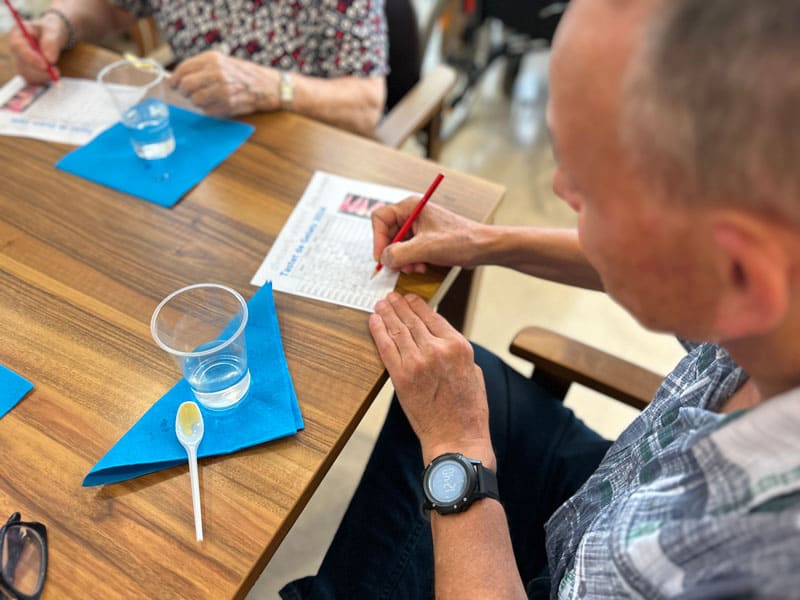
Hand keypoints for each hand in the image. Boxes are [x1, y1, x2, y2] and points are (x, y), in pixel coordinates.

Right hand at [8, 14, 65, 83]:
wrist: (54, 37)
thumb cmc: (52, 30)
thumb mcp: (54, 31)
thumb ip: (52, 42)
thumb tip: (49, 59)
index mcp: (18, 33)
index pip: (18, 47)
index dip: (31, 58)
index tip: (45, 65)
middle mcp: (15, 48)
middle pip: (21, 63)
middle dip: (39, 70)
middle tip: (56, 71)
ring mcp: (19, 60)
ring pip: (27, 74)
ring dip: (43, 76)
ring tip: (56, 70)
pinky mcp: (26, 70)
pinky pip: (32, 80)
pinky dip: (43, 79)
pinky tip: (51, 74)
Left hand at [170, 51, 279, 116]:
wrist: (268, 86)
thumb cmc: (244, 75)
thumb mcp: (222, 62)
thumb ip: (202, 68)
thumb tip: (178, 78)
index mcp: (212, 58)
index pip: (183, 69)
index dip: (175, 79)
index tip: (173, 84)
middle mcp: (216, 71)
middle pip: (186, 86)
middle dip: (185, 92)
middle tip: (189, 94)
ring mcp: (222, 88)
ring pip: (195, 100)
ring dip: (197, 103)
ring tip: (207, 99)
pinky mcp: (228, 103)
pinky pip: (207, 110)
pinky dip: (209, 110)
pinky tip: (219, 105)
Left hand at [369, 293, 493, 466]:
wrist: (456, 438)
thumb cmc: (468, 410)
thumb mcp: (473, 371)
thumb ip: (455, 351)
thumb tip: (438, 337)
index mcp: (458, 346)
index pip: (433, 316)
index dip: (418, 305)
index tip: (410, 299)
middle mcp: (437, 350)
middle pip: (412, 320)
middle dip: (399, 306)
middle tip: (391, 297)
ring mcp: (417, 363)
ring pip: (397, 330)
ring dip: (387, 314)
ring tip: (381, 304)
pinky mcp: (400, 378)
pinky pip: (386, 348)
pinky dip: (378, 332)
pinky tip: (374, 321)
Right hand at [371, 197, 484, 273]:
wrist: (482, 247)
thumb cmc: (460, 241)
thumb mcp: (425, 248)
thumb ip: (399, 254)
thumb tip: (384, 259)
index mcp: (411, 207)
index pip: (380, 218)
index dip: (378, 239)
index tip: (381, 257)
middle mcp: (413, 214)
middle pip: (387, 233)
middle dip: (392, 253)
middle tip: (398, 267)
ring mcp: (419, 226)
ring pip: (397, 244)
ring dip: (403, 260)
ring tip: (414, 268)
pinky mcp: (425, 238)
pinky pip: (409, 250)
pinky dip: (411, 261)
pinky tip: (421, 267)